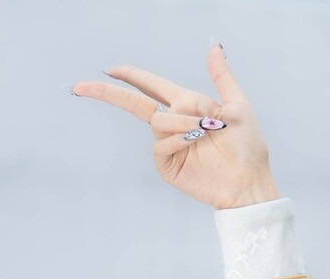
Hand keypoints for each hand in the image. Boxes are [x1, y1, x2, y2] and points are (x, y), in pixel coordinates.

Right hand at [72, 46, 277, 208]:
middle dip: (110, 93)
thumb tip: (214, 46)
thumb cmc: (248, 148)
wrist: (249, 182)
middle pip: (135, 103)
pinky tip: (194, 142)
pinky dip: (177, 138)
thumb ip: (222, 77)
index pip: (151, 86)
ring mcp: (169, 146)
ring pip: (157, 121)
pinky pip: (160, 144)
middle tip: (80, 86)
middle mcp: (174, 123)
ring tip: (205, 131)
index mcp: (187, 105)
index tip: (110, 69)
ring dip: (179, 120)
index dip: (131, 76)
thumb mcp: (238, 105)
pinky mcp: (168, 166)